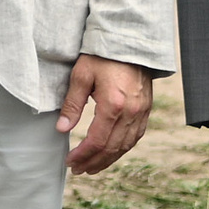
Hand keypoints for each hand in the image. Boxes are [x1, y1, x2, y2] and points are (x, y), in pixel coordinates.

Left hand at [56, 56, 153, 173]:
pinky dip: (122, 149)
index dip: (82, 155)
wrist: (130, 39)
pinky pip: (135, 137)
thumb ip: (72, 105)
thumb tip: (61, 129)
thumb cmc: (102, 55)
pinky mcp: (146, 109)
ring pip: (125, 146)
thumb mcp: (81, 75)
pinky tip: (111, 152)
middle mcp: (131, 113)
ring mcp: (141, 112)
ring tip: (92, 167)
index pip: (96, 141)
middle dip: (93, 162)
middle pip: (111, 149)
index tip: (69, 161)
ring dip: (107, 160)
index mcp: (113, 105)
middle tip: (77, 169)